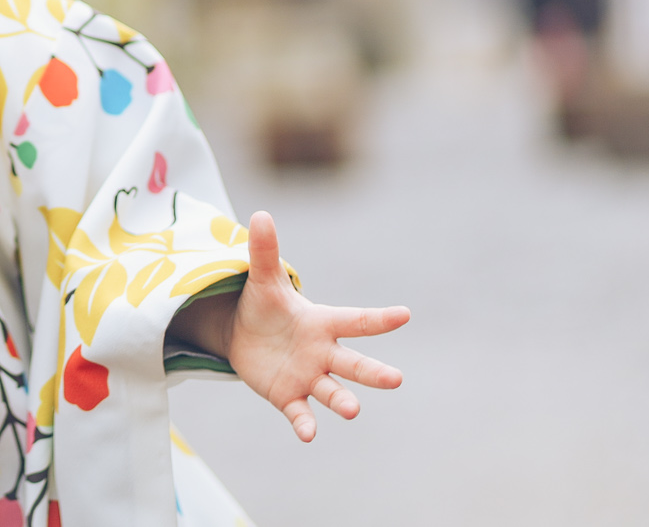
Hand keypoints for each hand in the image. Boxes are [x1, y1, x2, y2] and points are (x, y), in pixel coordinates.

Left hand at [225, 211, 409, 441]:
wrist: (243, 336)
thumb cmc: (264, 306)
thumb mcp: (262, 279)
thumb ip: (265, 251)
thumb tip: (259, 214)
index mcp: (323, 322)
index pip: (356, 320)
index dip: (379, 318)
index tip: (405, 313)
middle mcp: (323, 353)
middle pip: (354, 363)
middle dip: (374, 372)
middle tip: (396, 380)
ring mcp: (308, 377)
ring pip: (332, 391)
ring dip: (343, 400)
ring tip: (353, 410)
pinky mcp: (289, 396)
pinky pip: (300, 413)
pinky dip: (305, 423)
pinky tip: (308, 434)